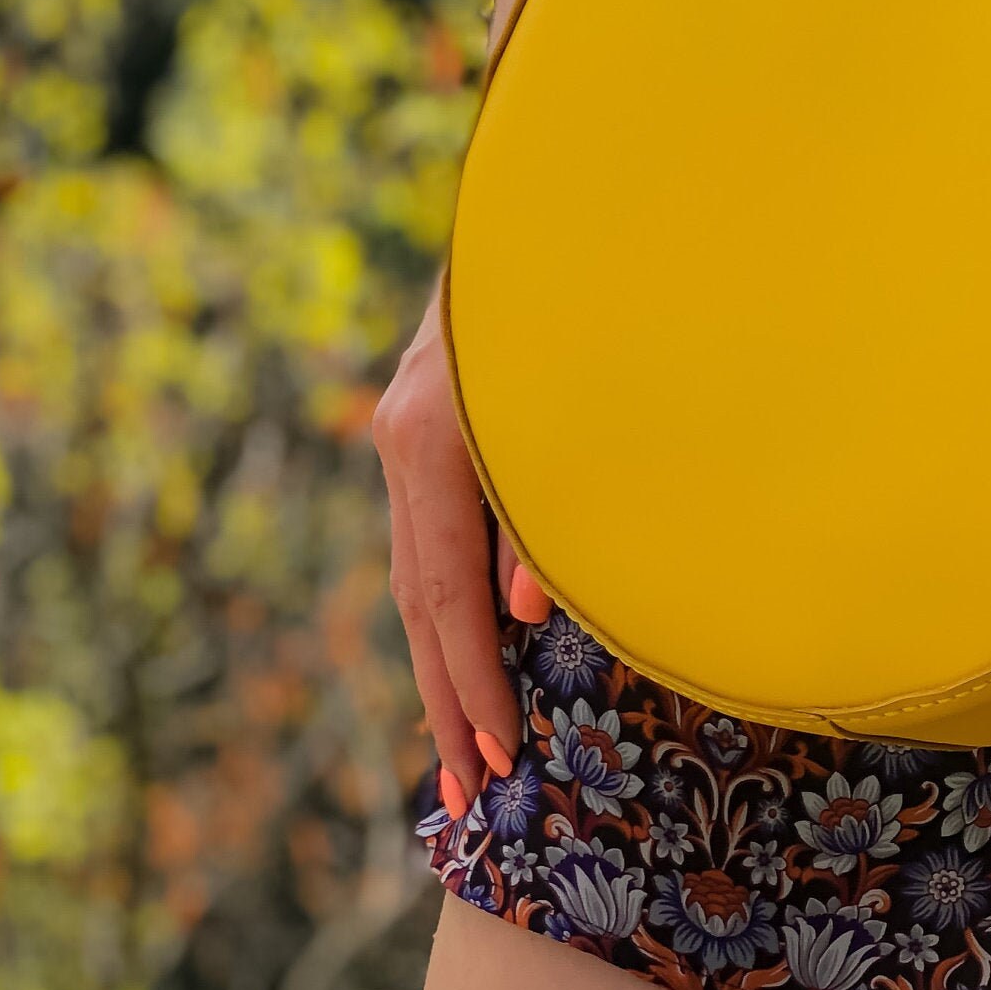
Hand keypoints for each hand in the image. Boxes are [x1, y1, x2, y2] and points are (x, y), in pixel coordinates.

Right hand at [373, 281, 547, 815]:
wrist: (555, 191)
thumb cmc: (586, 292)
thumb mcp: (574, 399)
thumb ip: (547, 513)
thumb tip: (526, 617)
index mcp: (432, 435)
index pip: (445, 594)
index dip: (472, 686)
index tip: (500, 764)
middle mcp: (404, 434)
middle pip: (418, 596)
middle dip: (448, 700)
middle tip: (470, 798)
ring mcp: (406, 428)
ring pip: (415, 572)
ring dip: (442, 667)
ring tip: (461, 761)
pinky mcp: (425, 424)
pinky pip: (428, 538)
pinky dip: (445, 609)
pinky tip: (457, 658)